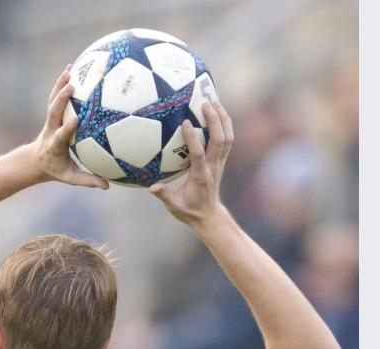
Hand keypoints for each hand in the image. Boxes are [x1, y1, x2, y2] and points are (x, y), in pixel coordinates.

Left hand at [27, 65, 108, 189]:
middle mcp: (50, 130)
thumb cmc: (56, 169)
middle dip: (61, 99)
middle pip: (53, 112)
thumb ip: (88, 181)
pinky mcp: (51, 114)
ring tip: (69, 70)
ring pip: (52, 100)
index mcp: (54, 145)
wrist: (36, 161)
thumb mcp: (70, 178)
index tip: (75, 119)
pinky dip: (61, 83)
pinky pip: (55, 96)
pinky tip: (70, 69)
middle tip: (72, 86)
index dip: (66, 127)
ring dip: (59, 85)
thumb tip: (107, 186)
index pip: (60, 135)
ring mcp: (49, 120)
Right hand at [148, 100, 233, 228]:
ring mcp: (220, 163)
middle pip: (220, 140)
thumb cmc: (189, 211)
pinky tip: (217, 111)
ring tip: (214, 100)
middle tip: (205, 102)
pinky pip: (227, 139)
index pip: (198, 155)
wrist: (210, 217)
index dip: (193, 138)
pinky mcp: (222, 160)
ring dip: (223, 118)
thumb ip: (164, 195)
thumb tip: (151, 187)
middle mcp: (214, 167)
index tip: (185, 122)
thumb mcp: (174, 206)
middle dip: (215, 120)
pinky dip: (225, 124)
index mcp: (200, 177)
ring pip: (228, 137)